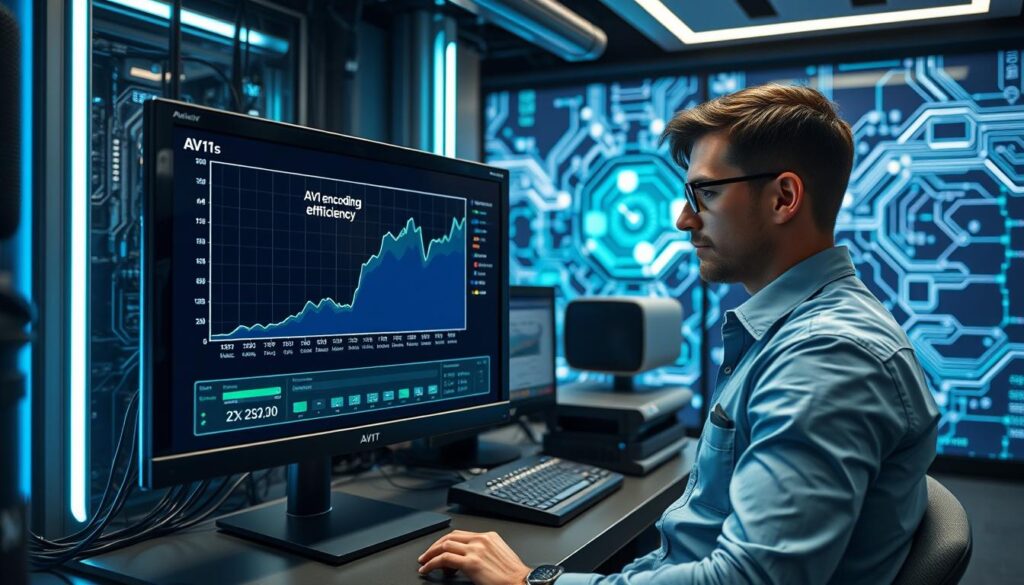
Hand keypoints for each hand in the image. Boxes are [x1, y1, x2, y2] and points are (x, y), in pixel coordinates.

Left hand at [417, 530, 531, 584]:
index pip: (460, 534)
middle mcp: (481, 540)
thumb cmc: (513, 575)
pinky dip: (432, 563)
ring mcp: (475, 550)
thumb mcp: (499, 556)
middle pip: (450, 537)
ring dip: (430, 554)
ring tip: (424, 563)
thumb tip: (469, 558)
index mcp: (489, 537)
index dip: (445, 542)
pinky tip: (427, 569)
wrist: (521, 583)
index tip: (438, 548)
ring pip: (444, 545)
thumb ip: (484, 552)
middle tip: (426, 555)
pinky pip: (444, 559)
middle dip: (434, 546)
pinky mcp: (471, 563)